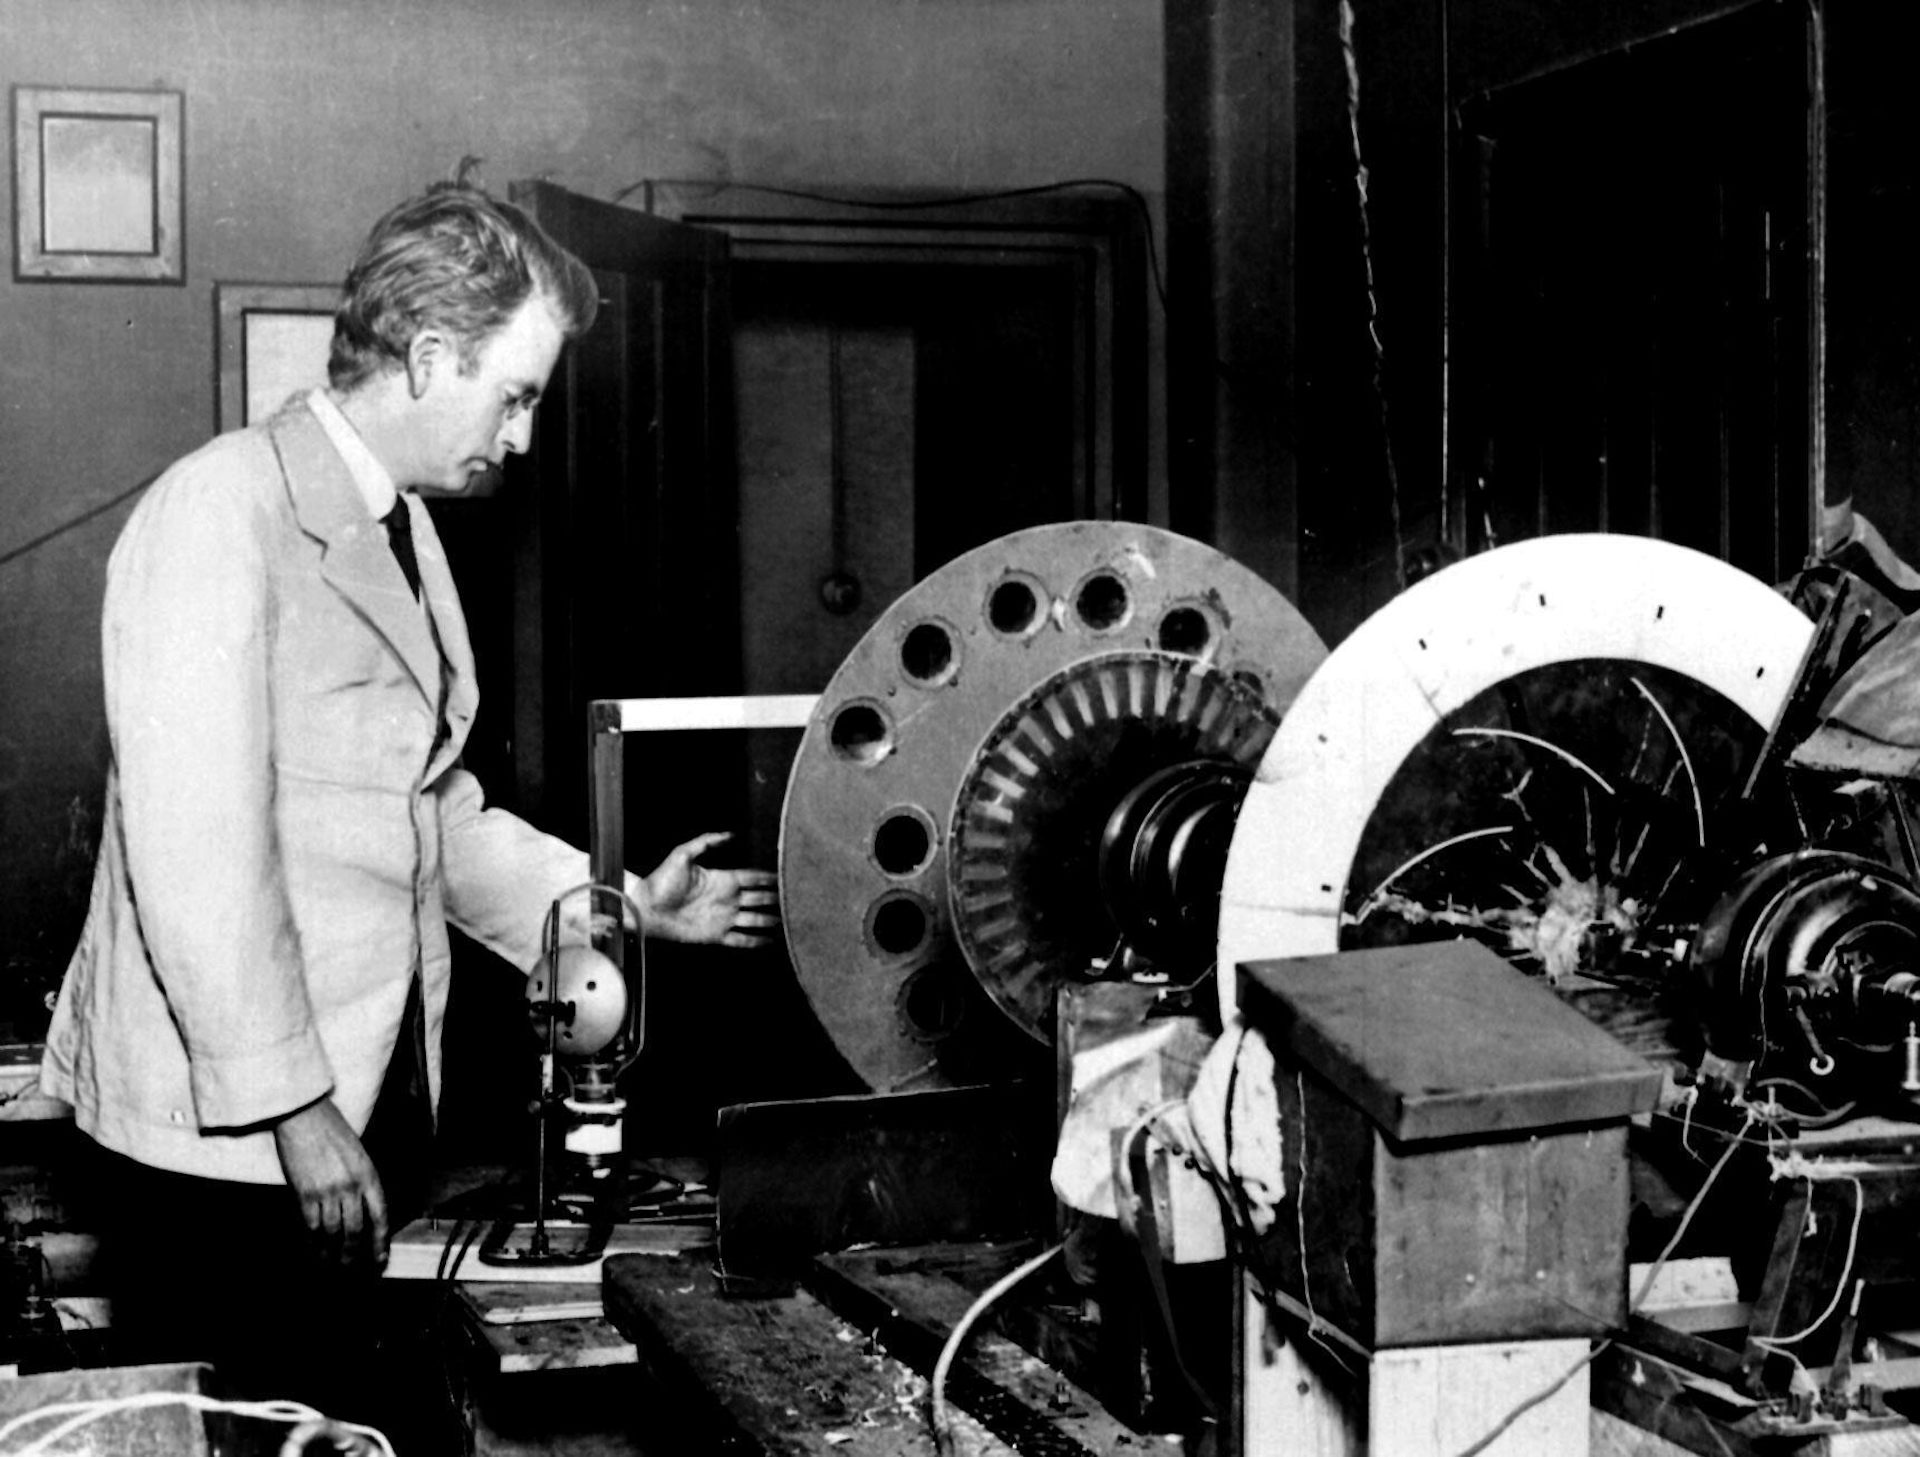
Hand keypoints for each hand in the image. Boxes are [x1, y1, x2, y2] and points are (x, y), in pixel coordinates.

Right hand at [272, 1096, 388, 1269]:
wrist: (303, 1115)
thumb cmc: (332, 1130)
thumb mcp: (358, 1153)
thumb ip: (361, 1180)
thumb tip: (361, 1210)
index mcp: (369, 1174)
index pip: (380, 1215)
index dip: (380, 1241)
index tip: (380, 1259)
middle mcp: (351, 1186)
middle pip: (355, 1230)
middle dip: (354, 1254)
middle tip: (351, 1270)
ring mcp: (327, 1191)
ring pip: (332, 1233)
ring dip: (331, 1253)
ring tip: (331, 1266)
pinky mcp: (304, 1193)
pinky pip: (311, 1226)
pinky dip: (312, 1242)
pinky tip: (313, 1250)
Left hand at [639, 831, 779, 947]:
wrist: (646, 908)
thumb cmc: (661, 881)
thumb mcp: (682, 855)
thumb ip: (705, 842)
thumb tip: (729, 834)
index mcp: (723, 879)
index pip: (753, 878)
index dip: (769, 878)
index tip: (786, 875)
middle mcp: (727, 899)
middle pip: (760, 898)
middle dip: (776, 898)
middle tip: (796, 898)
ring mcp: (724, 918)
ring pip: (756, 919)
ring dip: (771, 920)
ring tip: (789, 921)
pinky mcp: (717, 935)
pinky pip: (742, 939)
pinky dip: (756, 941)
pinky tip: (769, 941)